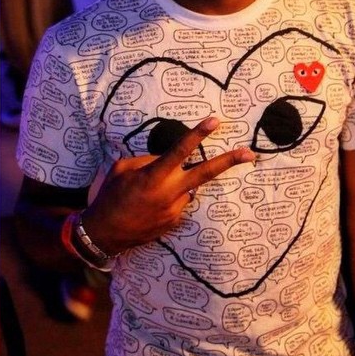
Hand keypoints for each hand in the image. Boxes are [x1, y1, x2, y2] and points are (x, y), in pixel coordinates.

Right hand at [82, 117, 254, 253]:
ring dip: (176, 183)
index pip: (181, 150)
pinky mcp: (175, 222)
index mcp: (154, 176)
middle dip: (229, 162)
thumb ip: (148, 160)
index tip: (215, 121)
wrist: (104, 234)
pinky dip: (169, 197)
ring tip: (147, 194)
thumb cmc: (109, 196)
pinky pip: (178, 201)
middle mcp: (169, 193)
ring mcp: (175, 210)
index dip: (198, 134)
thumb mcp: (122, 169)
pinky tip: (149, 205)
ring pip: (186, 187)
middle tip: (250, 154)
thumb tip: (168, 160)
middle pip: (205, 173)